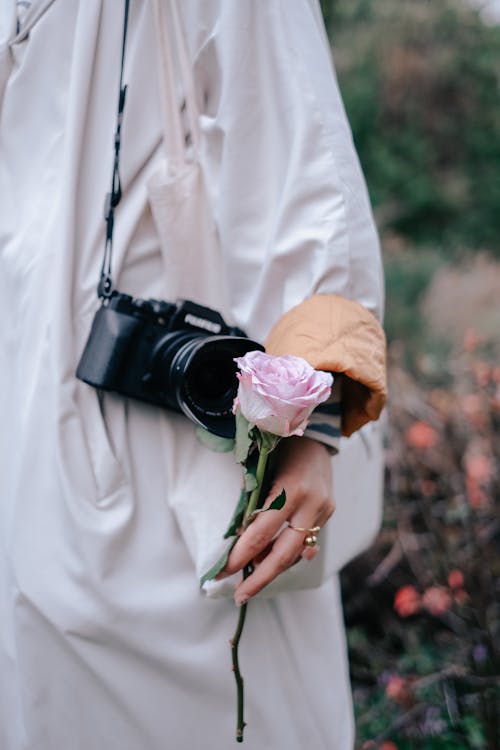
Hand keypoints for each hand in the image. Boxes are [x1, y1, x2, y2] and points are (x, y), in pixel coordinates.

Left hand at [221, 436, 334, 604]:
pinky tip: (271, 560)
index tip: (221, 572)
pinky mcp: (328, 512)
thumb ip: (252, 500)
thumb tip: (240, 539)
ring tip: (250, 580)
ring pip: (297, 551)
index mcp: (290, 489)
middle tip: (239, 595)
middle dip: (259, 577)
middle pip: (283, 553)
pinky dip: (288, 553)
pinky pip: (307, 541)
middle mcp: (311, 503)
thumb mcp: (261, 468)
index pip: (261, 533)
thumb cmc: (279, 446)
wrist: (316, 433)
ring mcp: (324, 509)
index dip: (240, 555)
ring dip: (272, 567)